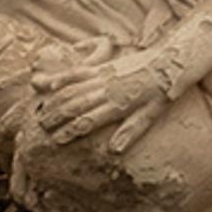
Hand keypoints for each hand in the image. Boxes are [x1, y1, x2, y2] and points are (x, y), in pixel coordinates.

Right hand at [26, 52, 181, 162]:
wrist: (172, 60)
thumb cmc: (162, 90)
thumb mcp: (150, 114)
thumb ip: (131, 131)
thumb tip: (114, 151)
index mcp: (118, 106)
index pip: (87, 121)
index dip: (69, 132)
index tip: (54, 141)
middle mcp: (108, 90)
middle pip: (73, 105)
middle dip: (54, 117)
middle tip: (38, 128)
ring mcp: (105, 76)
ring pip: (73, 89)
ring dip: (54, 100)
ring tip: (40, 112)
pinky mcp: (105, 65)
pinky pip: (79, 71)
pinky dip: (62, 78)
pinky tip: (49, 84)